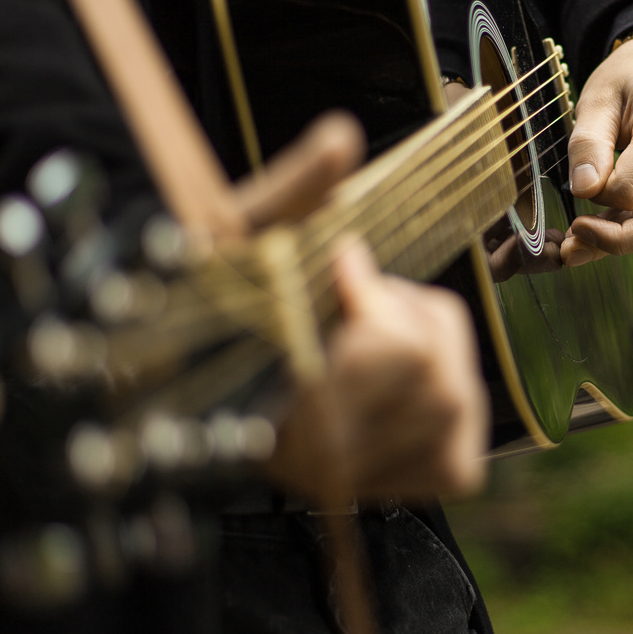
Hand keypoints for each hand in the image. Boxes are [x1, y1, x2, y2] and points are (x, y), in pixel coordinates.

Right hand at [234, 112, 488, 500]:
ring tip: (372, 334)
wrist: (176, 383)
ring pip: (452, 407)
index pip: (396, 352)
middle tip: (359, 297)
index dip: (377, 295)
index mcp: (283, 404)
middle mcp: (321, 462)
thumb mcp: (240, 238)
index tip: (342, 262)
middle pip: (436, 379)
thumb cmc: (204, 304)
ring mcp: (353, 483)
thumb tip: (340, 140)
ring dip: (428, 355)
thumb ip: (295, 191)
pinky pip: (456, 459)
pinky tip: (396, 383)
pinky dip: (444, 412)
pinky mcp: (384, 493)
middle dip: (408, 319)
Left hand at [560, 36, 632, 267]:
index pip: (631, 190)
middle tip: (572, 248)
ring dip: (623, 241)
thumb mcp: (599, 97)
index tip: (579, 180)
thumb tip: (584, 191)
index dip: (598, 195)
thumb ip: (588, 144)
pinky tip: (600, 228)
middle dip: (617, 242)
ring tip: (578, 246)